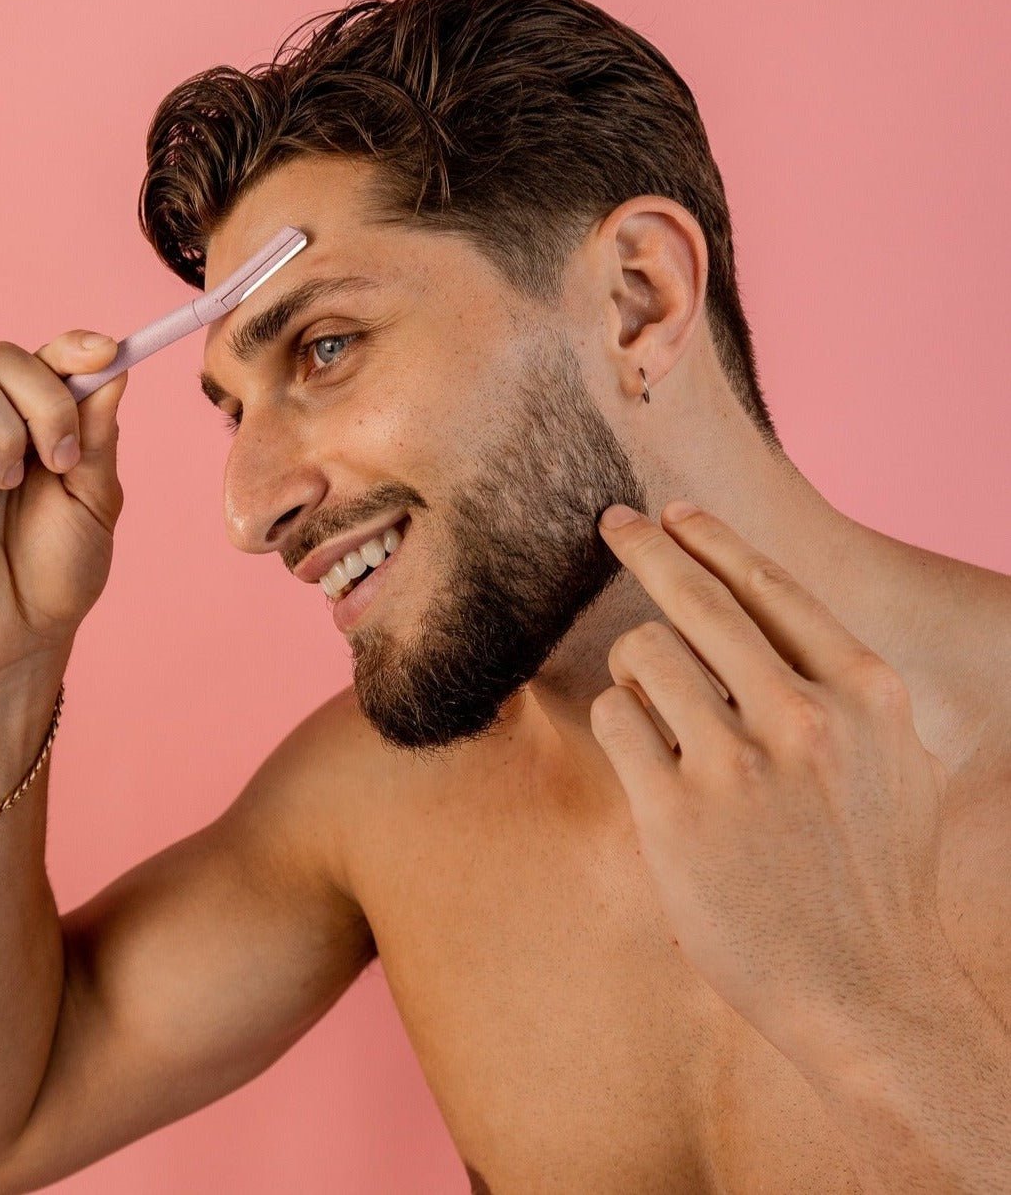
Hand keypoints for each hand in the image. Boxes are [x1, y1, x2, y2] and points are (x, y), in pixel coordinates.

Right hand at [0, 330, 127, 680]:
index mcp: (39, 421)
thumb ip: (98, 435)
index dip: (74, 344)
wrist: (21, 636)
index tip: (107, 353)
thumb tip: (113, 366)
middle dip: (43, 398)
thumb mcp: (95, 500)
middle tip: (59, 461)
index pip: (49, 355)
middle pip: (1, 353)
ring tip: (11, 481)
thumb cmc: (58, 571)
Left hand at [590, 500, 949, 1059]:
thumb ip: (840, 688)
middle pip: (696, 596)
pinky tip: (645, 761)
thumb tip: (766, 612)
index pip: (771, 584)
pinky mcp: (676, 812)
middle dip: (644, 547)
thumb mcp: (892, 763)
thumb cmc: (871, 877)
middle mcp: (805, 717)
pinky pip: (614, 717)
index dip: (712, 537)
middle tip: (614, 522)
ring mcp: (738, 765)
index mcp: (865, 693)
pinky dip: (619, 723)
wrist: (868, 996)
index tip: (673, 512)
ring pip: (645, 652)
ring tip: (658, 711)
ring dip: (636, 669)